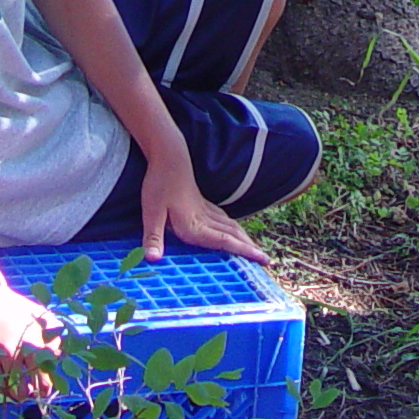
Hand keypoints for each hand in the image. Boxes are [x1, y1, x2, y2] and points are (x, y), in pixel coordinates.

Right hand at [0, 285, 58, 399]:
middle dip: (23, 394)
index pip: (40, 377)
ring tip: (9, 392)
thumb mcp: (39, 315)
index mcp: (28, 344)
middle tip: (24, 393)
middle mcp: (9, 354)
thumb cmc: (12, 306)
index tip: (42, 390)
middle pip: (18, 388)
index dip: (43, 388)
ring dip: (5, 394)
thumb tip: (57, 356)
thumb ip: (52, 334)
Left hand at [140, 161, 266, 263]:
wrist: (169, 156)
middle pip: (234, 236)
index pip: (225, 242)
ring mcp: (205, 210)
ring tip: (255, 250)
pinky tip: (234, 230)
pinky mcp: (202, 203)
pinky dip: (234, 228)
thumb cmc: (159, 184)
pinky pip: (224, 219)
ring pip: (231, 227)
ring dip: (245, 239)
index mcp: (195, 225)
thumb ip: (153, 237)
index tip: (263, 260)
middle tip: (267, 261)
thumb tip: (150, 259)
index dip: (244, 252)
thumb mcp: (151, 213)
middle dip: (251, 249)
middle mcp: (204, 219)